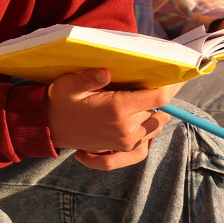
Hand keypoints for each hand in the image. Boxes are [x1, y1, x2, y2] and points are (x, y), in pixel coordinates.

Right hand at [47, 68, 176, 165]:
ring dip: (152, 115)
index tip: (175, 76)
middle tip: (145, 85)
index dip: (171, 86)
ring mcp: (124, 143)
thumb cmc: (61, 100)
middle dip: (156, 98)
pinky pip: (144, 148)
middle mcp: (126, 129)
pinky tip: (140, 125)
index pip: (159, 98)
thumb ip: (89, 78)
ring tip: (138, 102)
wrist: (48, 126)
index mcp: (118, 109)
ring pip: (155, 127)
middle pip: (159, 111)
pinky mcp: (120, 151)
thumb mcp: (70, 84)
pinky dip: (146, 137)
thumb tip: (106, 71)